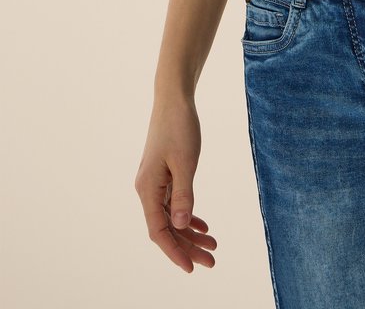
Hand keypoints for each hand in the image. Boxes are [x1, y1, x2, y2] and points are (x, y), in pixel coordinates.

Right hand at [134, 96, 217, 272]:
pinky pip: (173, 203)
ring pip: (171, 217)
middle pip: (166, 228)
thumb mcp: (185, 162)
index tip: (192, 268)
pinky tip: (202, 225)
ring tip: (212, 245)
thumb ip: (183, 195)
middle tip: (212, 261)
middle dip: (187, 246)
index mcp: (148, 188)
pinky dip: (187, 216)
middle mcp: (147, 189)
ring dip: (190, 233)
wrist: (173, 100)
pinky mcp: (163, 175)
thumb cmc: (179, 127)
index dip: (174, 251)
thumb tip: (181, 226)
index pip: (159, 231)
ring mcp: (154, 182)